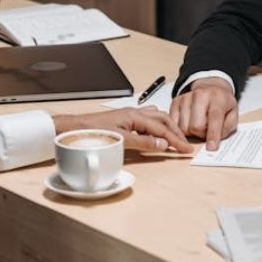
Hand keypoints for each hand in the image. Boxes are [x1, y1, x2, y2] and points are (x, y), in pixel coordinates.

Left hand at [53, 108, 193, 153]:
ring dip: (168, 126)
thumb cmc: (93, 132)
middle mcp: (134, 112)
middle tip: (185, 143)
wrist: (74, 128)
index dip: (176, 140)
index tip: (186, 149)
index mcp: (135, 115)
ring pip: (155, 117)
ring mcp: (129, 115)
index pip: (162, 128)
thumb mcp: (121, 140)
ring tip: (175, 137)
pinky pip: (147, 120)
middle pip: (163, 119)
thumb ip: (143, 142)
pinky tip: (156, 133)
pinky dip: (157, 126)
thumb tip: (163, 144)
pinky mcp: (124, 120)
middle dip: (176, 131)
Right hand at [169, 77, 237, 150]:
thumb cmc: (222, 104)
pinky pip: (173, 123)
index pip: (214, 119)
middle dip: (201, 134)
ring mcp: (186, 97)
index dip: (213, 135)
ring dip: (191, 132)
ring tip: (198, 125)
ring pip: (183, 127)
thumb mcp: (233, 114)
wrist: (211, 88)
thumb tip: (214, 141)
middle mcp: (200, 95)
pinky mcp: (176, 101)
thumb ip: (226, 127)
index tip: (211, 147)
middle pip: (195, 126)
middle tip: (206, 130)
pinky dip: (180, 128)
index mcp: (217, 98)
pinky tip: (188, 123)